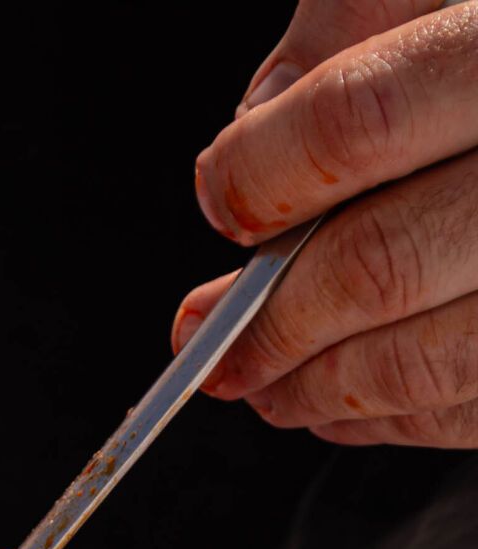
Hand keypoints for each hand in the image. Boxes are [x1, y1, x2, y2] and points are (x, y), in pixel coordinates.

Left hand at [173, 0, 477, 446]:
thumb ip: (354, 28)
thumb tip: (244, 140)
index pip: (359, 121)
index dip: (261, 176)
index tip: (220, 199)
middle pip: (383, 263)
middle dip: (269, 319)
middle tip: (205, 336)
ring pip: (436, 360)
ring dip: (320, 387)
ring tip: (258, 383)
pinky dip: (399, 417)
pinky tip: (344, 402)